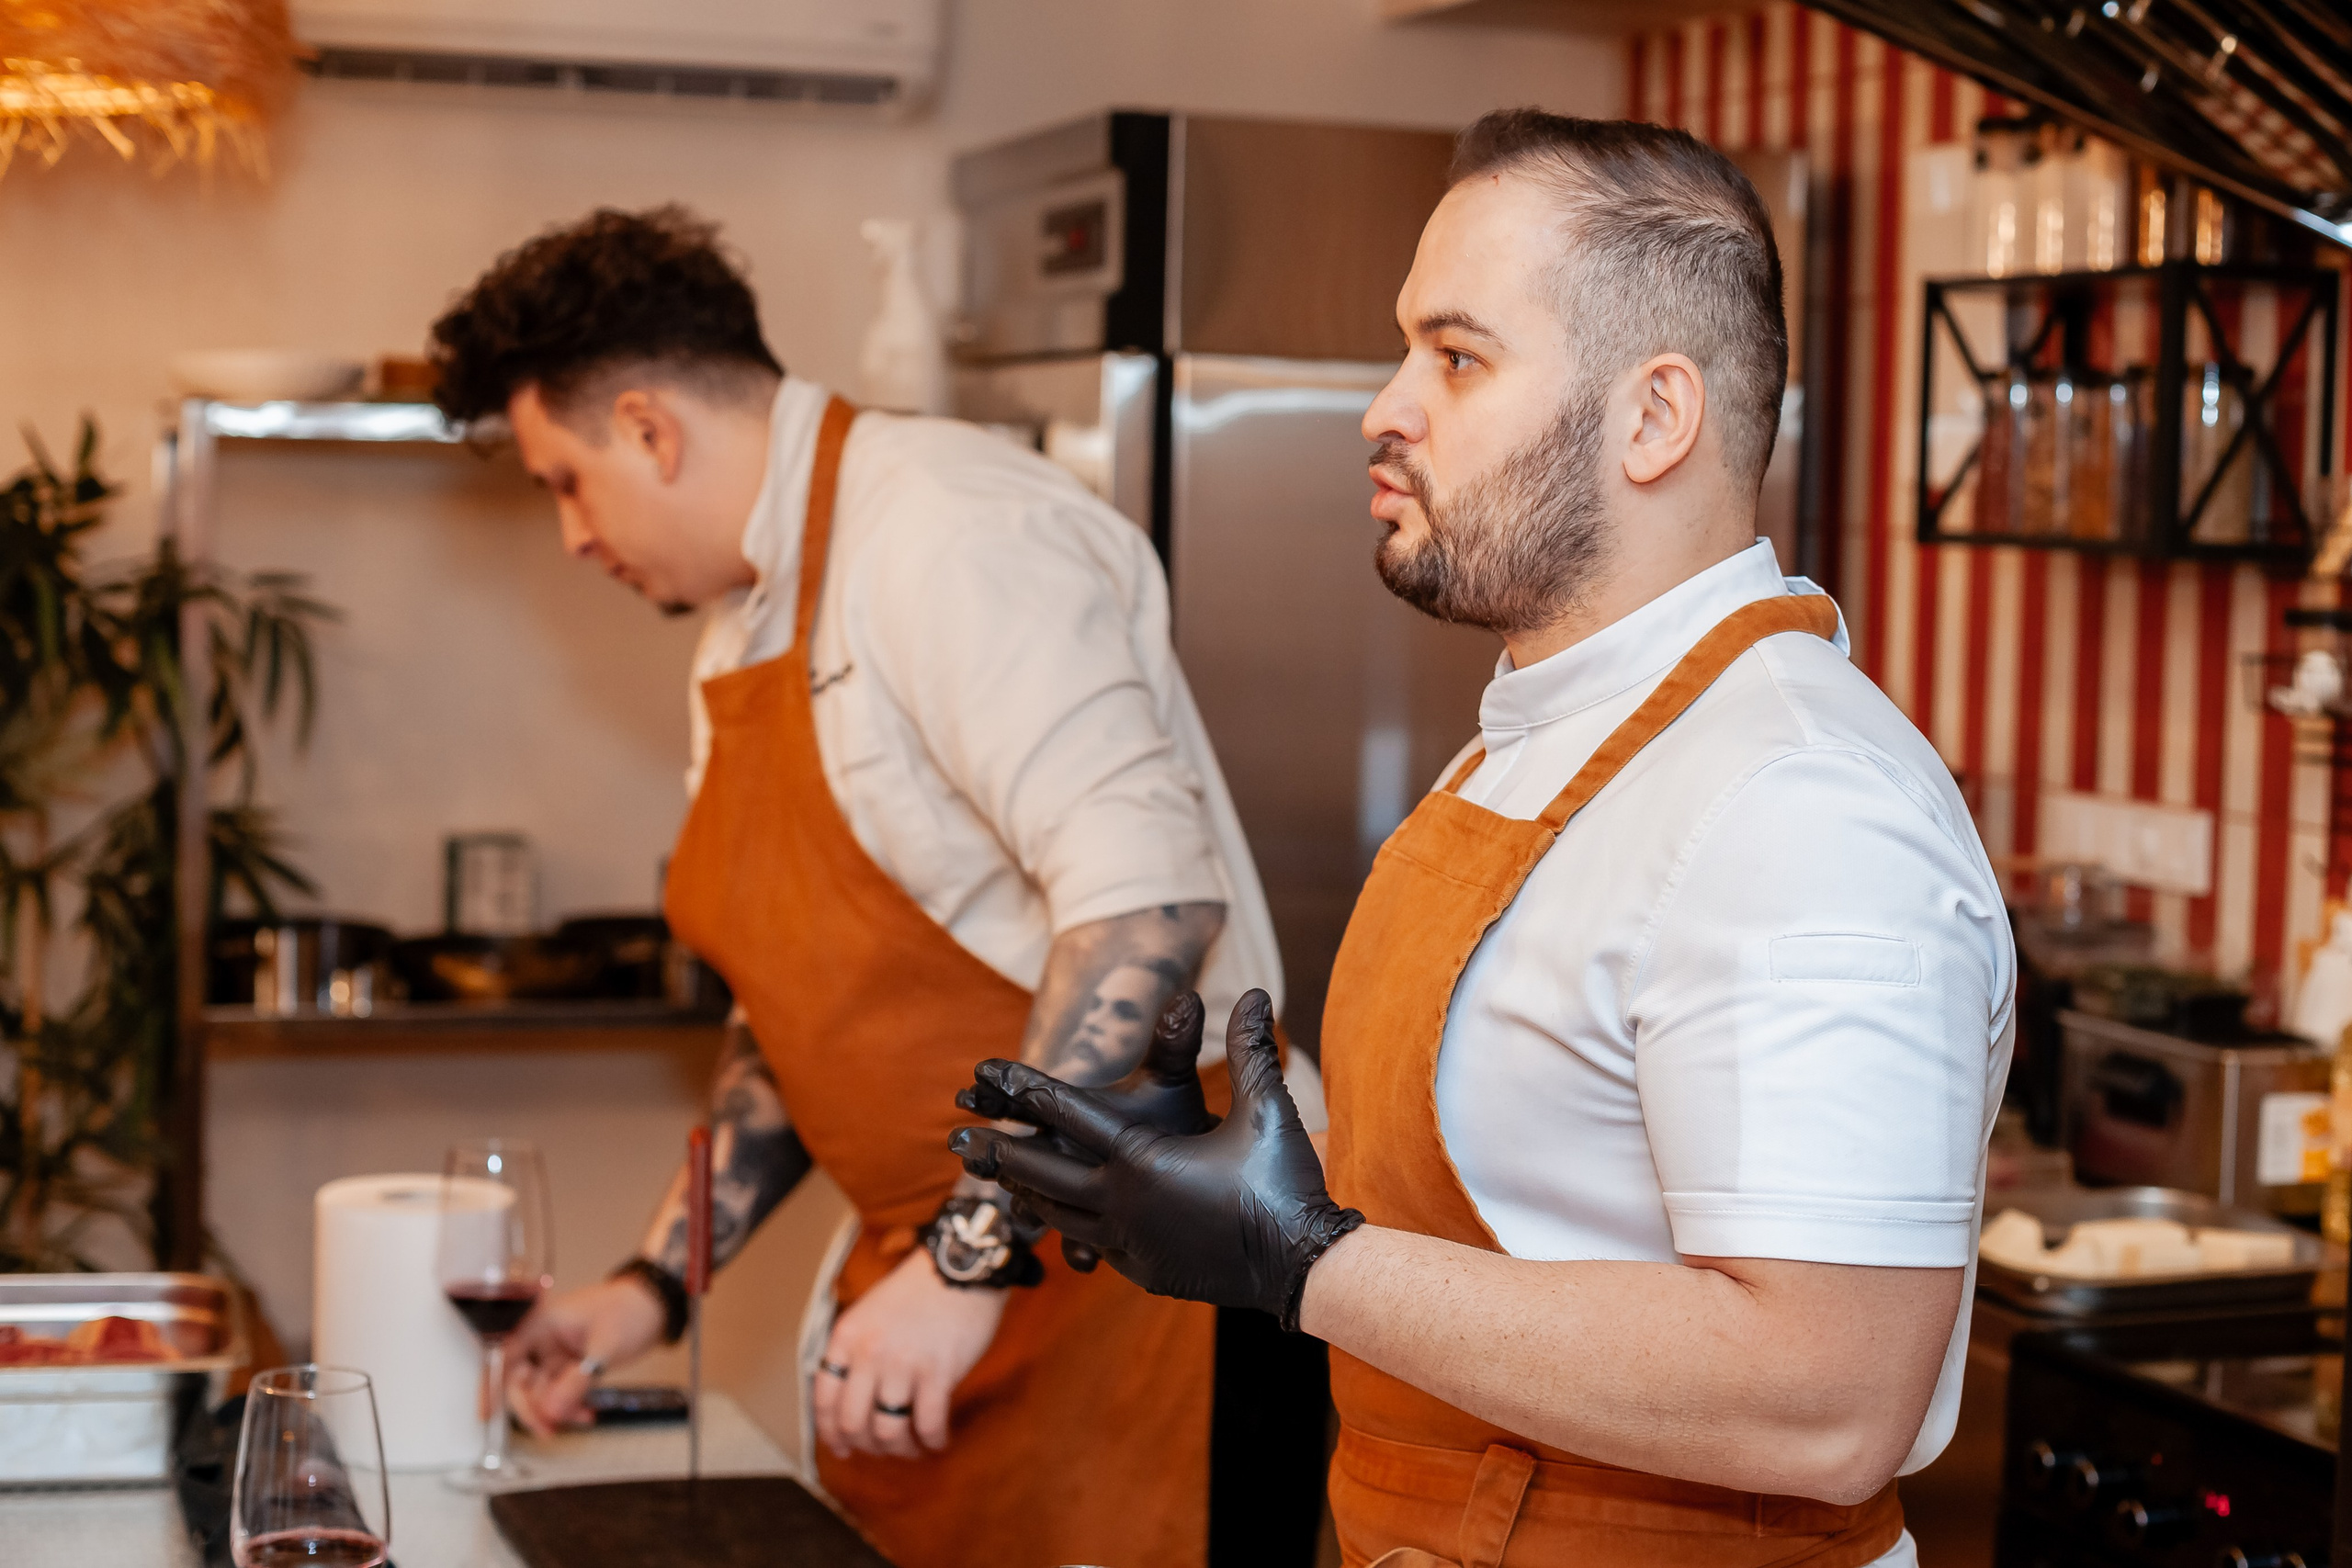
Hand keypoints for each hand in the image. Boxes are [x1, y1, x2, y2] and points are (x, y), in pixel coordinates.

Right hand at [504, 1276, 665, 1435]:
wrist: (656, 1307)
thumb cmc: (630, 1309)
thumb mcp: (605, 1345)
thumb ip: (579, 1379)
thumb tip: (553, 1409)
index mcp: (542, 1322)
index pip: (506, 1354)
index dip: (491, 1384)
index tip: (486, 1412)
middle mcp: (544, 1339)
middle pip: (521, 1380)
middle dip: (532, 1407)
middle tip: (547, 1427)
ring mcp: (556, 1354)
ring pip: (541, 1391)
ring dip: (556, 1410)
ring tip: (579, 1418)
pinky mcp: (570, 1367)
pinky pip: (561, 1393)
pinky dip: (570, 1406)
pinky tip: (585, 1413)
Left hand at [811, 1246, 1007, 1458]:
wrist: (959, 1266)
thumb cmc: (917, 1290)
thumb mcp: (869, 1312)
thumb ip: (855, 1351)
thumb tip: (852, 1401)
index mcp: (846, 1337)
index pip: (824, 1400)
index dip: (830, 1433)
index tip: (841, 1448)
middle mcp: (868, 1353)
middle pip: (853, 1423)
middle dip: (867, 1445)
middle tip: (883, 1449)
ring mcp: (902, 1364)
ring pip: (889, 1431)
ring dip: (901, 1449)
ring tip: (914, 1448)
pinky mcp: (938, 1372)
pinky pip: (928, 1424)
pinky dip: (933, 1441)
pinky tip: (939, 1441)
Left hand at [950, 988, 1361, 1329]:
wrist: (1300, 1266)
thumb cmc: (1281, 1183)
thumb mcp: (1266, 1110)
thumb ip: (1249, 1050)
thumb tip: (1250, 993)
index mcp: (1140, 1159)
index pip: (1068, 1115)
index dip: (1024, 1089)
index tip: (985, 1073)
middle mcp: (1120, 1202)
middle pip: (1041, 1171)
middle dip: (998, 1150)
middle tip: (956, 1138)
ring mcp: (1127, 1242)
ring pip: (1057, 1212)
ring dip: (1024, 1190)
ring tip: (996, 1177)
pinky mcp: (1141, 1269)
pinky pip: (1089, 1242)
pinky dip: (1065, 1224)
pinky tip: (1057, 1220)